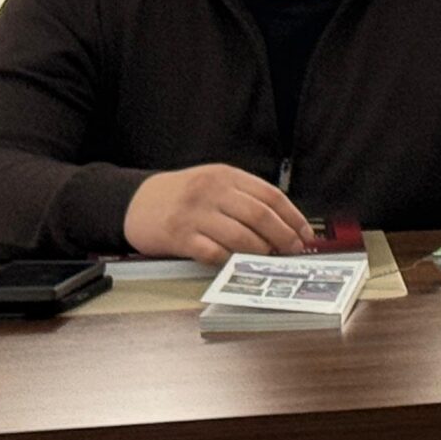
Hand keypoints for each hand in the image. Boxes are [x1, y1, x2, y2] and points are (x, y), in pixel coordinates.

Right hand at [122, 163, 309, 260]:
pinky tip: (238, 264)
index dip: (293, 217)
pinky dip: (230, 260)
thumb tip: (284, 224)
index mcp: (226, 176)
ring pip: (240, 236)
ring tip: (269, 258)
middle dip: (283, 236)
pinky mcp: (179, 236)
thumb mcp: (214, 183)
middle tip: (292, 250)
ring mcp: (195, 214)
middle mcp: (212, 191)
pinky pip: (213, 252)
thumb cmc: (183, 196)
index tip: (305, 234)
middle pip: (260, 215)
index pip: (271, 195)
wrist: (135, 202)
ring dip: (260, 251)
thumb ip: (244, 197)